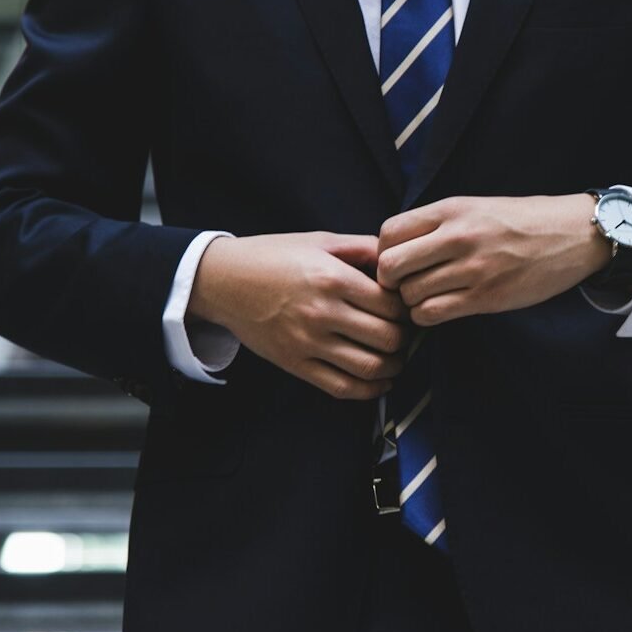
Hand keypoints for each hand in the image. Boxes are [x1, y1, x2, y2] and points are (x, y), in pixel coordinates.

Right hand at [187, 232, 410, 399]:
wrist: (223, 281)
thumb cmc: (273, 256)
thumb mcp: (320, 240)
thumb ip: (363, 248)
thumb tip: (399, 259)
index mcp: (332, 278)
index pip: (391, 305)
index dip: (407, 308)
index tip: (407, 307)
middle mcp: (322, 313)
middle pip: (388, 338)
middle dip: (405, 338)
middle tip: (406, 332)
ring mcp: (308, 342)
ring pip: (370, 367)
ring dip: (394, 366)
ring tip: (397, 357)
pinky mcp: (295, 364)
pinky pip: (342, 387)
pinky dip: (370, 390)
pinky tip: (380, 381)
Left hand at [377, 195, 610, 326]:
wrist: (572, 235)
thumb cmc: (520, 221)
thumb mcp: (475, 207)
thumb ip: (436, 224)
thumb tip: (394, 247)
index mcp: (451, 210)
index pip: (388, 232)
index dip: (383, 251)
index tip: (396, 260)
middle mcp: (458, 237)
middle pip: (390, 266)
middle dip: (390, 281)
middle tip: (404, 284)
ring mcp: (472, 269)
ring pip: (410, 295)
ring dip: (411, 301)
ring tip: (427, 296)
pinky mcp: (486, 297)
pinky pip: (432, 314)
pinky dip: (427, 316)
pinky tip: (439, 308)